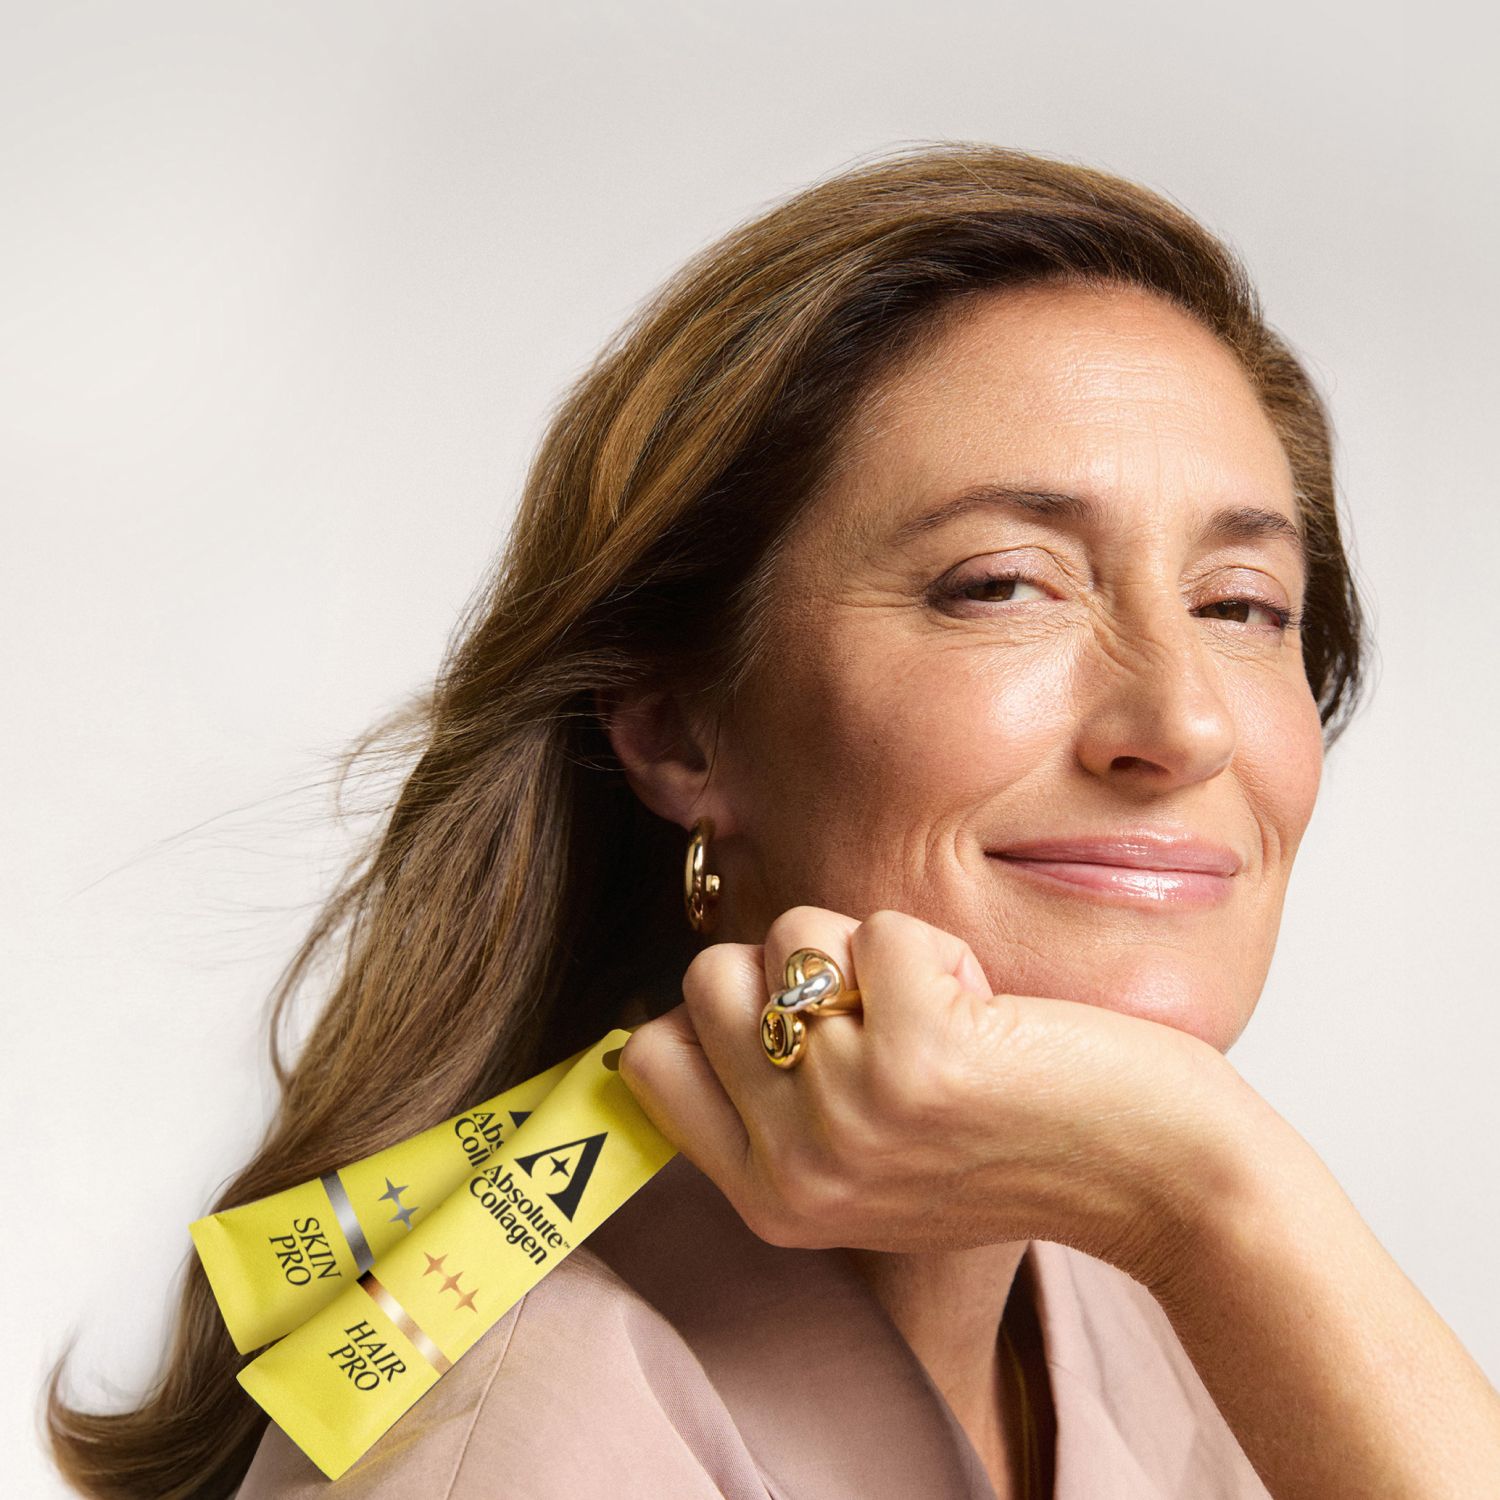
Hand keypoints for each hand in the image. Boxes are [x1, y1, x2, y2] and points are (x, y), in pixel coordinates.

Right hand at [618, 905, 1251, 1283]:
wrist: (1163, 1179)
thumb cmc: (1021, 1148)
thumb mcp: (872, 1165)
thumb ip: (780, 1105)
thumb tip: (695, 1001)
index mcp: (771, 1198)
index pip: (649, 1058)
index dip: (718, 1014)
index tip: (802, 1023)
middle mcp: (795, 1167)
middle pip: (708, 976)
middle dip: (797, 965)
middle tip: (885, 1015)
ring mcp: (849, 1113)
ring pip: (793, 936)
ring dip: (870, 948)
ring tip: (944, 1014)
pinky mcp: (919, 1055)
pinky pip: (877, 930)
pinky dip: (936, 947)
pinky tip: (987, 1010)